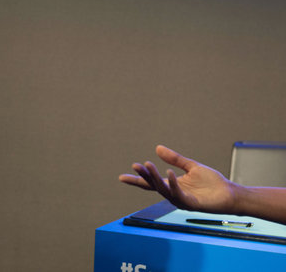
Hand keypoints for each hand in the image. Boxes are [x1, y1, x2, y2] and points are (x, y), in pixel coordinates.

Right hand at [119, 145, 236, 213]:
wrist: (231, 194)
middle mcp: (174, 194)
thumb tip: (158, 148)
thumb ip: (175, 159)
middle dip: (143, 176)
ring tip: (147, 164)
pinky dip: (173, 184)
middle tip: (135, 165)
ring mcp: (181, 200)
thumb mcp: (191, 166)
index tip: (122, 177)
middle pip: (153, 185)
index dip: (137, 179)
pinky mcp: (191, 204)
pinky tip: (170, 173)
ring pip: (163, 189)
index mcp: (172, 185)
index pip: (151, 183)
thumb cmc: (213, 183)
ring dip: (154, 177)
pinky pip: (178, 194)